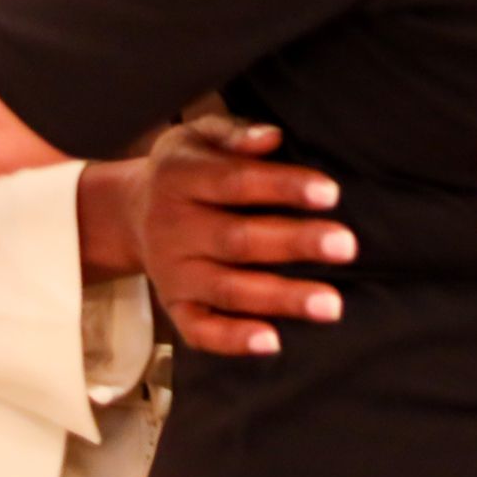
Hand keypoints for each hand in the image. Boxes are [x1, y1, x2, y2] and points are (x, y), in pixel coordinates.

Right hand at [88, 112, 355, 357]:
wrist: (130, 212)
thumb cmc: (186, 168)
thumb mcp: (198, 136)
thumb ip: (235, 135)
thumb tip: (272, 137)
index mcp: (180, 178)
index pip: (235, 182)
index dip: (283, 187)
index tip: (331, 192)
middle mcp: (173, 228)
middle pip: (237, 239)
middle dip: (294, 243)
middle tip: (346, 246)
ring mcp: (172, 272)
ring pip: (228, 289)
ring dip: (281, 298)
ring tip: (331, 303)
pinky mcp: (174, 307)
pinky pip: (200, 330)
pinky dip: (233, 339)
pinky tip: (273, 341)